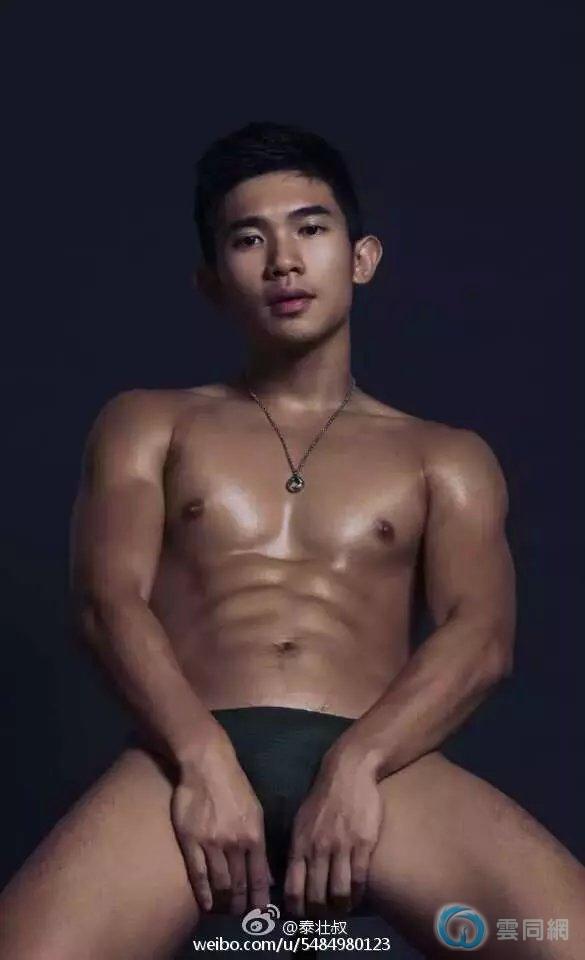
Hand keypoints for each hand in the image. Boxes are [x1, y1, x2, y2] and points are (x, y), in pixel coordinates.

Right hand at [171, 735, 273, 916]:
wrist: (208, 765)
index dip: (260, 900)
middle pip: (238, 885)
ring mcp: (211, 843)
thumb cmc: (234, 787)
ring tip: (224, 910)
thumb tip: (268, 876)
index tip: (260, 914)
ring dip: (223, 901)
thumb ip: (259, 845)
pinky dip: (203, 892)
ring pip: (219, 883)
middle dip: (240, 905)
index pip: (259, 878)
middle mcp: (235, 843)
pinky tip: (205, 904)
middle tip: (240, 915)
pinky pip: (197, 873)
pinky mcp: (190, 840)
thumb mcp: (256, 813)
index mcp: (254, 836)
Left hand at [283, 750, 382, 916]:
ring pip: (339, 892)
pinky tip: (358, 896)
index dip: (296, 910)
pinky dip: (358, 894)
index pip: (293, 888)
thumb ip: (297, 850)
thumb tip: (289, 878)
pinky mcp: (362, 843)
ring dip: (341, 908)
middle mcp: (317, 849)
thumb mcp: (300, 822)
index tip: (301, 919)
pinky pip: (359, 879)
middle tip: (324, 919)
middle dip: (319, 915)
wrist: (348, 772)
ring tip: (342, 910)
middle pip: (316, 896)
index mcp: (299, 844)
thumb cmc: (322, 799)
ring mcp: (341, 847)